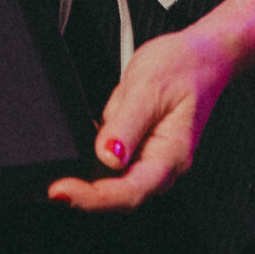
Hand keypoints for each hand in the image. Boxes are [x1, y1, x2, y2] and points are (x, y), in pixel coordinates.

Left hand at [46, 29, 233, 213]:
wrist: (201, 55)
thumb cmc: (184, 67)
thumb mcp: (148, 87)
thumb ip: (127, 124)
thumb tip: (107, 156)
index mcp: (171, 156)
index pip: (130, 191)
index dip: (93, 198)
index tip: (62, 191)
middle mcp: (161, 165)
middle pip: (120, 196)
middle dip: (85, 197)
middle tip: (53, 190)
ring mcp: (149, 159)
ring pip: (114, 185)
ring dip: (87, 184)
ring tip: (62, 176)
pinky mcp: (137, 150)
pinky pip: (112, 167)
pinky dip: (91, 166)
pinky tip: (75, 157)